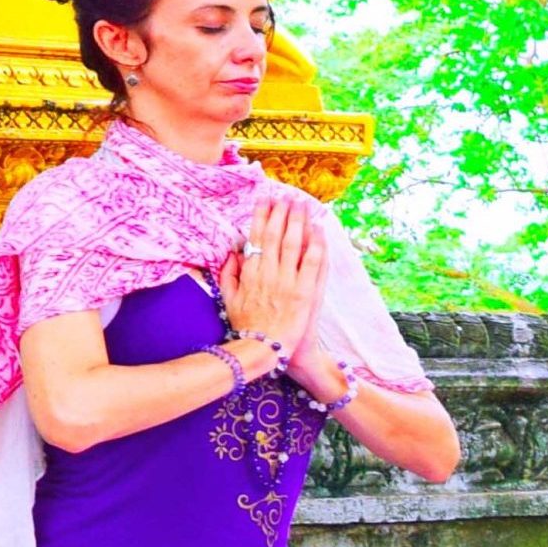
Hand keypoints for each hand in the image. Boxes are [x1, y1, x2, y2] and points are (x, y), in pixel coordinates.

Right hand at [220, 193, 326, 356]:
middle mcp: (269, 273)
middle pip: (275, 234)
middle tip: (287, 195)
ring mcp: (288, 282)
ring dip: (298, 221)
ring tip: (303, 205)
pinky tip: (319, 229)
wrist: (265, 351)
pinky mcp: (305, 292)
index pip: (256, 236)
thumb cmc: (247, 327)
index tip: (266, 199)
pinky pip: (313, 263)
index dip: (261, 215)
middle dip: (282, 212)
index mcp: (250, 273)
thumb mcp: (228, 300)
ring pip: (294, 243)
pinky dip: (316, 244)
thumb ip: (228, 274)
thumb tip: (232, 252)